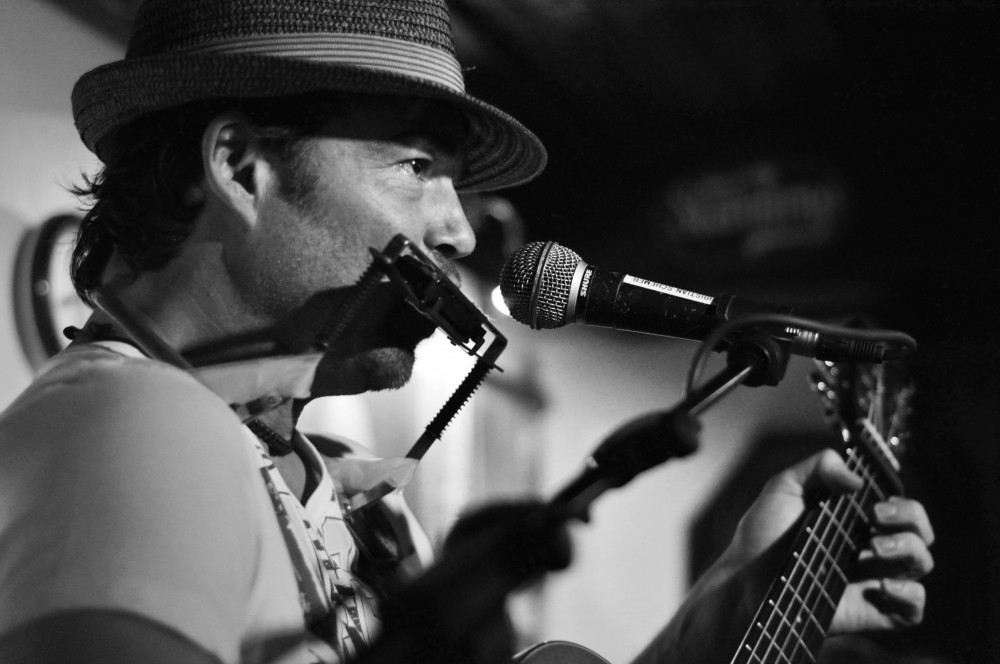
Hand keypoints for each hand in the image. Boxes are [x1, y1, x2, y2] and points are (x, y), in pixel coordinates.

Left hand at [723, 448, 933, 632]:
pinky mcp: (873, 611)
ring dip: (908, 550)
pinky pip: (914, 608)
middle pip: (920, 531)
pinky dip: (909, 595)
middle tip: (875, 518)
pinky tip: (882, 585)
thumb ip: (818, 467)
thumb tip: (855, 478)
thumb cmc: (762, 536)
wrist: (745, 580)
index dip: (902, 502)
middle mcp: (871, 547)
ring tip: (873, 548)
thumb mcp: (784, 488)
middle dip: (910, 520)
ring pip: (921, 563)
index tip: (877, 502)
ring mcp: (874, 579)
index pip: (901, 507)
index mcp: (856, 519)